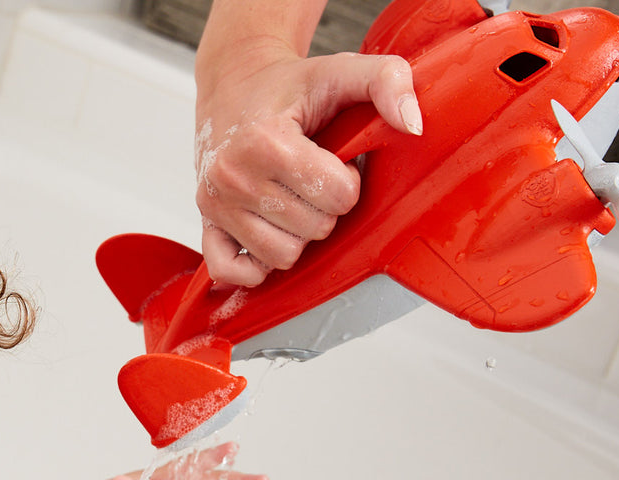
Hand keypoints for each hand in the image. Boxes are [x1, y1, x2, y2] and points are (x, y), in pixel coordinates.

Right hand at [196, 50, 420, 285]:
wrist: (234, 84)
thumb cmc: (288, 87)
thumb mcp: (342, 70)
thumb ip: (387, 81)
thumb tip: (413, 123)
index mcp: (264, 141)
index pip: (337, 196)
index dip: (347, 181)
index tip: (334, 160)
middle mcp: (232, 176)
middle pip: (314, 229)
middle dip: (324, 207)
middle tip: (312, 177)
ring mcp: (215, 203)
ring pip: (282, 256)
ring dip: (298, 234)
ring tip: (293, 199)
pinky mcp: (205, 222)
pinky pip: (231, 271)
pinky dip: (256, 265)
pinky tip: (268, 235)